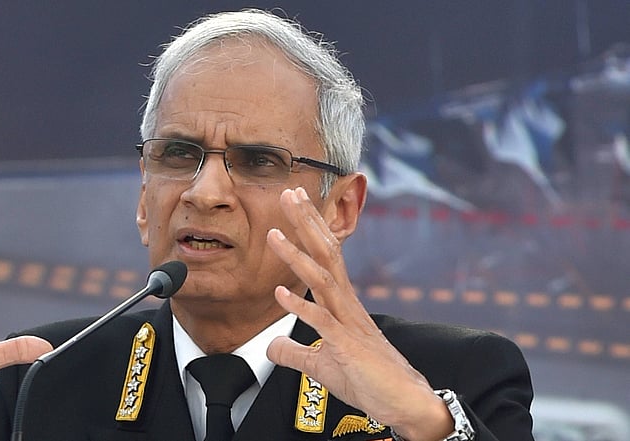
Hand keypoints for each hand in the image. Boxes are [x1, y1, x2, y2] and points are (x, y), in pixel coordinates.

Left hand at [265, 187, 451, 440]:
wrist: (405, 403)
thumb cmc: (369, 381)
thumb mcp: (322, 364)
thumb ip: (295, 352)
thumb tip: (270, 345)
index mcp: (343, 303)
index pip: (325, 256)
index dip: (309, 228)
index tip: (294, 203)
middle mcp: (347, 305)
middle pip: (326, 254)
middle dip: (306, 223)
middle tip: (289, 193)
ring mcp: (349, 323)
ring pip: (321, 280)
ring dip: (296, 256)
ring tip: (273, 234)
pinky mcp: (348, 346)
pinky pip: (321, 322)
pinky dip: (300, 306)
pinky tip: (279, 293)